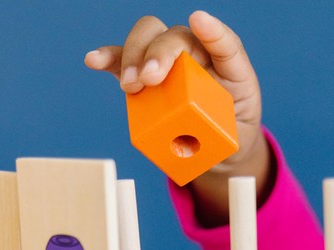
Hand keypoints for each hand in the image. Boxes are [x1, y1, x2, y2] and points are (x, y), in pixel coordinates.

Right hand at [85, 10, 271, 218]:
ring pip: (147, 39)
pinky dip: (109, 58)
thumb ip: (221, 133)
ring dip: (133, 57)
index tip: (198, 21)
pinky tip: (94, 61)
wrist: (218, 143)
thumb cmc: (231, 134)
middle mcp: (196, 54)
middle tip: (150, 79)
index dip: (212, 31)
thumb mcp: (239, 137)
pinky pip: (124, 60)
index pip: (223, 44)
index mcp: (225, 64)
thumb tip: (189, 141)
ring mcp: (169, 62)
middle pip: (175, 36)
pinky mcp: (146, 76)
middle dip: (159, 53)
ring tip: (129, 85)